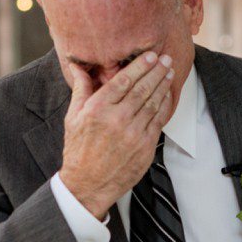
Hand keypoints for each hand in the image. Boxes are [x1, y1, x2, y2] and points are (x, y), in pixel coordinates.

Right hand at [59, 52, 176, 216]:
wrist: (88, 184)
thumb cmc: (79, 151)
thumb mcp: (73, 118)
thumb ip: (81, 89)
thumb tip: (78, 66)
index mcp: (98, 109)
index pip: (123, 80)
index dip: (140, 66)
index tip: (150, 56)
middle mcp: (117, 119)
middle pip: (142, 88)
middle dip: (156, 71)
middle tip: (165, 59)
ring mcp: (134, 133)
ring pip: (153, 102)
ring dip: (163, 85)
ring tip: (169, 73)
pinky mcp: (145, 146)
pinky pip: (159, 120)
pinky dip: (165, 105)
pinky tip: (167, 95)